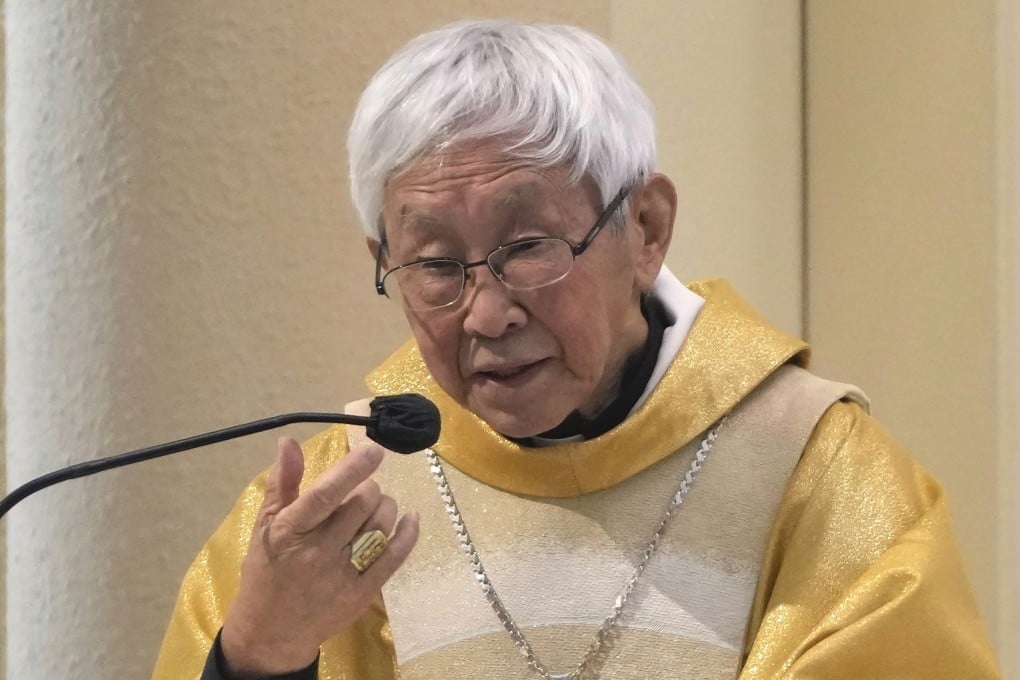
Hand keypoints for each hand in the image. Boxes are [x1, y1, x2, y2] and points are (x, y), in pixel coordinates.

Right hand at [221, 437, 418, 674]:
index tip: (374, 451)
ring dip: (386, 506)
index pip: (326, 494)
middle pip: (361, 504)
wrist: (270, 634)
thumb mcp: (265, 527)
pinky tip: (410, 519)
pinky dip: (407, 533)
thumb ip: (283, 483)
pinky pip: (394, 557)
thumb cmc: (266, 573)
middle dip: (369, 488)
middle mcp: (317, 552)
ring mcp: (341, 575)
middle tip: (363, 491)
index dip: (353, 469)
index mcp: (289, 531)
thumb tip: (289, 442)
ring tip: (377, 506)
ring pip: (380, 525)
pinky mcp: (362, 594)